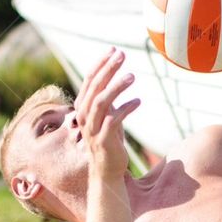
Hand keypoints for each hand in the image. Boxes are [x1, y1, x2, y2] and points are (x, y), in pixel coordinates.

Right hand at [76, 47, 139, 178]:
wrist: (107, 171)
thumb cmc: (109, 140)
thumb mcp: (106, 115)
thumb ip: (107, 98)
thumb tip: (116, 75)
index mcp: (83, 108)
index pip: (89, 81)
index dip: (100, 65)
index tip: (113, 50)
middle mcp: (84, 117)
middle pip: (94, 88)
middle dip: (108, 70)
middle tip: (123, 56)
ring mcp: (92, 130)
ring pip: (101, 102)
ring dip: (116, 87)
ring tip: (132, 76)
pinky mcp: (103, 141)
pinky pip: (113, 121)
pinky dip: (125, 109)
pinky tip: (138, 101)